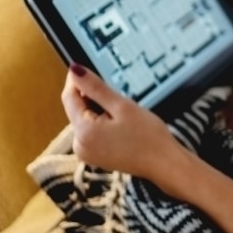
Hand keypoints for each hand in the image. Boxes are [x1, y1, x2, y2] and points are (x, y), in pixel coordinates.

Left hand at [60, 63, 179, 180]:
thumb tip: (75, 70)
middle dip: (93, 99)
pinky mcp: (94, 157)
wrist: (163, 163)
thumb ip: (96, 88)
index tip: (85, 68)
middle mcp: (79, 145)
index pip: (69, 98)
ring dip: (99, 111)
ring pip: (85, 121)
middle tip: (118, 98)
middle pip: (77, 110)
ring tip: (124, 116)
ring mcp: (86, 153)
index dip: (75, 81)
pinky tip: (122, 127)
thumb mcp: (122, 106)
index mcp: (83, 132)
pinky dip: (102, 124)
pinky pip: (91, 133)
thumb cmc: (148, 136)